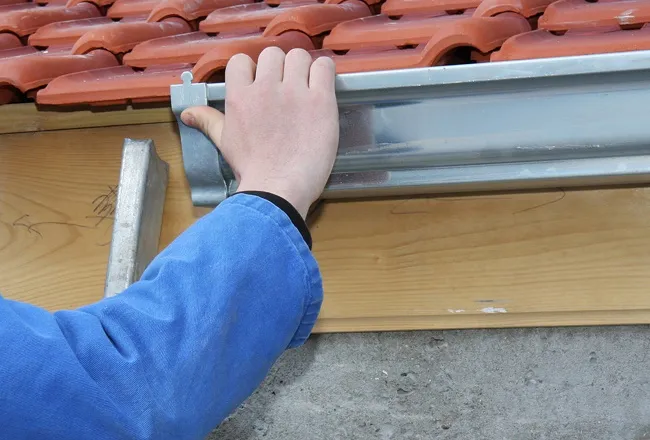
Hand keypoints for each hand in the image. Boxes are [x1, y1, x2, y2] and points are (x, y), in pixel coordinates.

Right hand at [181, 47, 338, 218]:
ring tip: (306, 89)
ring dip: (303, 69)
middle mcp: (266, 88)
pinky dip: (323, 73)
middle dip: (280, 68)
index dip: (252, 71)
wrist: (278, 190)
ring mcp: (295, 93)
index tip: (261, 87)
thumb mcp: (225, 142)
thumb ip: (208, 121)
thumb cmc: (252, 170)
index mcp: (240, 96)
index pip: (242, 60)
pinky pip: (324, 67)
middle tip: (287, 90)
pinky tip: (321, 89)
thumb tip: (186, 113)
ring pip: (299, 56)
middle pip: (273, 54)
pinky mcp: (321, 101)